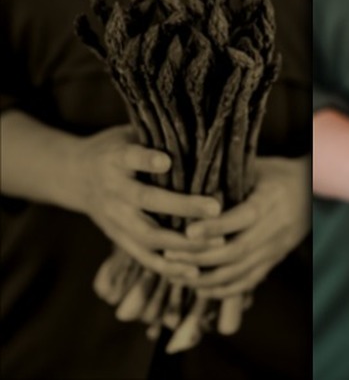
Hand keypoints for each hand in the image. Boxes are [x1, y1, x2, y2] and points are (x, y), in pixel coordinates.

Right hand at [70, 125, 218, 279]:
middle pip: (146, 200)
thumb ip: (158, 138)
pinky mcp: (118, 237)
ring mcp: (114, 218)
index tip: (166, 160)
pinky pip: (143, 257)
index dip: (146, 159)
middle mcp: (113, 189)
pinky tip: (194, 272)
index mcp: (114, 158)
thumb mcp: (130, 134)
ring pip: (147, 234)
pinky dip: (168, 267)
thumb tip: (201, 132)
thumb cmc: (118, 150)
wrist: (76, 176)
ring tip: (216, 243)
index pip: (130, 156)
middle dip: (182, 206)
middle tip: (215, 208)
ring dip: (182, 243)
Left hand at [165, 156, 309, 297]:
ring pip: (240, 271)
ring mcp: (277, 247)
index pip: (243, 217)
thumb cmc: (277, 173)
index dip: (215, 227)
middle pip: (237, 250)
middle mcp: (277, 227)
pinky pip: (249, 281)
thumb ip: (229, 176)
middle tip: (170, 256)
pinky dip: (223, 290)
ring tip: (177, 276)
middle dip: (200, 257)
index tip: (187, 232)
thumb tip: (189, 177)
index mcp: (272, 199)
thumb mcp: (257, 167)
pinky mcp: (275, 260)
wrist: (313, 189)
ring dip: (206, 278)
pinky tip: (200, 289)